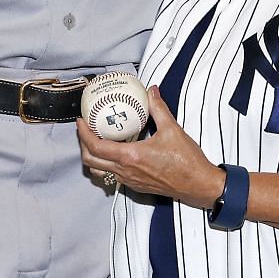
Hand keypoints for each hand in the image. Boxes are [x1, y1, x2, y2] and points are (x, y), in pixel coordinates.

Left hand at [76, 88, 225, 209]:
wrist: (198, 185)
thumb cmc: (186, 161)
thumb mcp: (172, 130)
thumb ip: (158, 108)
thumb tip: (151, 91)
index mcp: (130, 156)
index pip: (96, 146)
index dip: (84, 133)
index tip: (80, 121)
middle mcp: (125, 171)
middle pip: (91, 161)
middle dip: (83, 144)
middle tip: (85, 129)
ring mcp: (129, 181)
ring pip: (100, 171)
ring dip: (92, 157)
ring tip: (95, 142)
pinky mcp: (135, 186)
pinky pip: (112, 176)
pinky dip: (105, 164)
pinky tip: (114, 153)